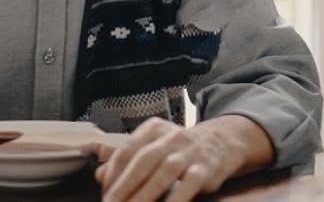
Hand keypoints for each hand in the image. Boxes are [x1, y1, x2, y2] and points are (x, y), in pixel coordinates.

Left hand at [95, 117, 266, 201]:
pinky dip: (174, 200)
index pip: (127, 150)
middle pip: (142, 160)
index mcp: (154, 129)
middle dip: (124, 186)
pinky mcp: (206, 168)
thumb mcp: (155, 146)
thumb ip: (128, 160)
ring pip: (164, 172)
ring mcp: (190, 152)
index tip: (105, 195)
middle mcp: (171, 137)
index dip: (113, 175)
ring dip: (145, 195)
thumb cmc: (182, 149)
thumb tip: (100, 176)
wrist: (223, 141)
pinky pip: (188, 185)